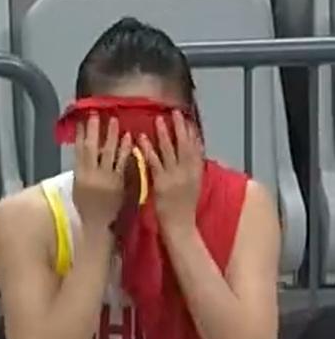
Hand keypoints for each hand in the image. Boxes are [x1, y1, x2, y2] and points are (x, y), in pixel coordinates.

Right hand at [69, 117, 131, 229]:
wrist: (97, 224)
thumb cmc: (87, 206)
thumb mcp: (79, 187)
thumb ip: (83, 169)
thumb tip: (85, 152)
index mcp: (79, 174)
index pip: (79, 149)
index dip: (80, 134)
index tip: (82, 120)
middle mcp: (91, 174)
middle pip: (91, 147)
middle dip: (93, 130)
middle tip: (96, 114)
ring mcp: (106, 178)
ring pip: (108, 153)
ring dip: (111, 135)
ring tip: (114, 120)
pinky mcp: (119, 183)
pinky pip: (122, 163)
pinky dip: (125, 150)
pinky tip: (129, 138)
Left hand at [140, 113, 201, 230]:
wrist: (181, 226)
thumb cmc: (184, 208)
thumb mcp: (193, 186)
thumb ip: (191, 170)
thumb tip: (192, 156)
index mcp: (197, 173)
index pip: (196, 148)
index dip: (192, 132)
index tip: (188, 117)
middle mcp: (188, 172)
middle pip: (185, 145)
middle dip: (180, 127)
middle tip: (175, 112)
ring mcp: (174, 177)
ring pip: (169, 151)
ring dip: (164, 134)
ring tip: (158, 119)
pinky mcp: (161, 183)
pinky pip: (153, 163)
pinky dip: (148, 150)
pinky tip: (141, 140)